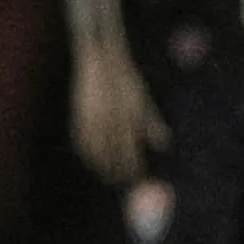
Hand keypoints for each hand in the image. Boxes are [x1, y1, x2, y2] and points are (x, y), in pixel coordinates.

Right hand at [70, 44, 169, 186]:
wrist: (100, 60)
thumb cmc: (126, 79)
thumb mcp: (144, 100)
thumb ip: (152, 124)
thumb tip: (164, 146)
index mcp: (128, 120)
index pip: (130, 153)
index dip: (134, 169)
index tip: (138, 179)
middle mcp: (109, 124)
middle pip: (114, 157)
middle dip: (119, 172)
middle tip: (124, 183)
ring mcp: (92, 122)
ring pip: (96, 153)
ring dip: (102, 168)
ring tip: (108, 178)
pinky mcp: (79, 118)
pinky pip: (82, 143)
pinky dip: (87, 155)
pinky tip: (91, 161)